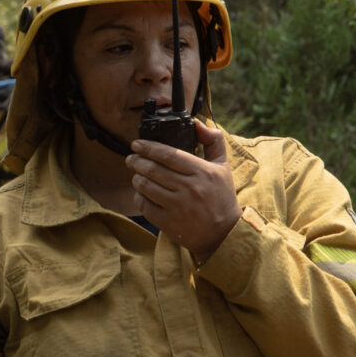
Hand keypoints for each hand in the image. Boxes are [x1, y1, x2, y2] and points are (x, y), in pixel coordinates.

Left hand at [126, 120, 240, 261]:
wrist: (224, 234)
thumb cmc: (221, 197)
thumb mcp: (223, 167)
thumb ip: (213, 141)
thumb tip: (196, 122)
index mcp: (203, 171)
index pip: (168, 154)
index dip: (148, 147)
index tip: (137, 144)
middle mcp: (190, 188)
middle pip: (152, 169)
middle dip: (136, 161)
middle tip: (131, 158)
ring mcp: (178, 206)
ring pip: (145, 186)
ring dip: (136, 178)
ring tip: (136, 174)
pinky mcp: (169, 222)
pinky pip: (144, 205)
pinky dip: (138, 196)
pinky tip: (140, 192)